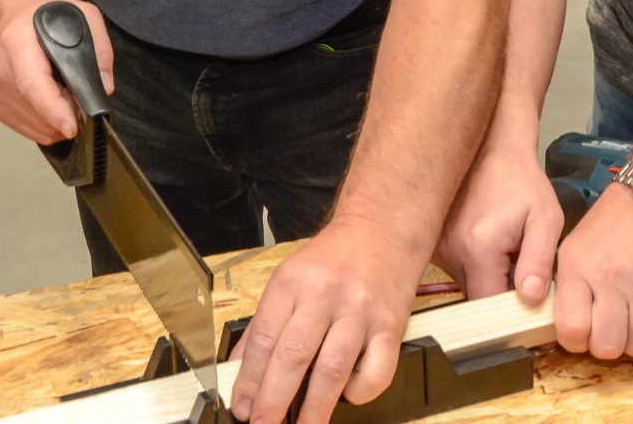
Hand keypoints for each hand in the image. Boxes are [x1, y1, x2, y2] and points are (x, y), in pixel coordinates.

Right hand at [0, 0, 113, 143]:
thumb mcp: (83, 16)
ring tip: (65, 94)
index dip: (53, 109)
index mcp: (19, 43)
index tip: (71, 127)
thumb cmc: (46, 17)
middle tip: (82, 101)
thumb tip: (104, 86)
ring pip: (35, 126)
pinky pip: (28, 128)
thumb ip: (100, 48)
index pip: (33, 84)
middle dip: (67, 115)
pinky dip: (47, 124)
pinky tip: (53, 102)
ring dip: (58, 121)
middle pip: (37, 110)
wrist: (12, 18)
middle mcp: (2, 69)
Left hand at [230, 218, 417, 423]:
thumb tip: (241, 373)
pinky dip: (359, 394)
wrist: (383, 227)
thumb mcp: (291, 278)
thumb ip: (266, 324)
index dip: (249, 379)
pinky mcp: (391, 325)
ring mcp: (361, 311)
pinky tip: (347, 395)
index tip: (242, 407)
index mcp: (293, 281)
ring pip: (332, 369)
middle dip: (274, 400)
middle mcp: (326, 294)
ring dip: (314, 409)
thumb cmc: (334, 258)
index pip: (264, 338)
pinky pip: (376, 372)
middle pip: (294, 356)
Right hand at [434, 141, 561, 303]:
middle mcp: (451, 251)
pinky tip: (488, 242)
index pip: (488, 306)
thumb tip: (531, 298)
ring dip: (487, 278)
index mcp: (478, 248)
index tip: (527, 306)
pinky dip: (474, 265)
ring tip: (504, 249)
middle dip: (500, 292)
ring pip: (466, 285)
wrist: (492, 150)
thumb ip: (539, 260)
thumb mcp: (544, 218)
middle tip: (520, 267)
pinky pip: (457, 270)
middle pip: (476, 299)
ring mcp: (438, 247)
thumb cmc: (521, 183)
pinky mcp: (434, 243)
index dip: (508, 313)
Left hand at [551, 182, 632, 360]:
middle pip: (607, 347)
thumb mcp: (573, 247)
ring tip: (632, 316)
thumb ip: (565, 288)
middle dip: (607, 344)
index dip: (576, 341)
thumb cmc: (612, 226)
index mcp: (578, 268)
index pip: (571, 332)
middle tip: (610, 327)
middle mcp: (610, 278)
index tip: (583, 332)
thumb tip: (562, 330)